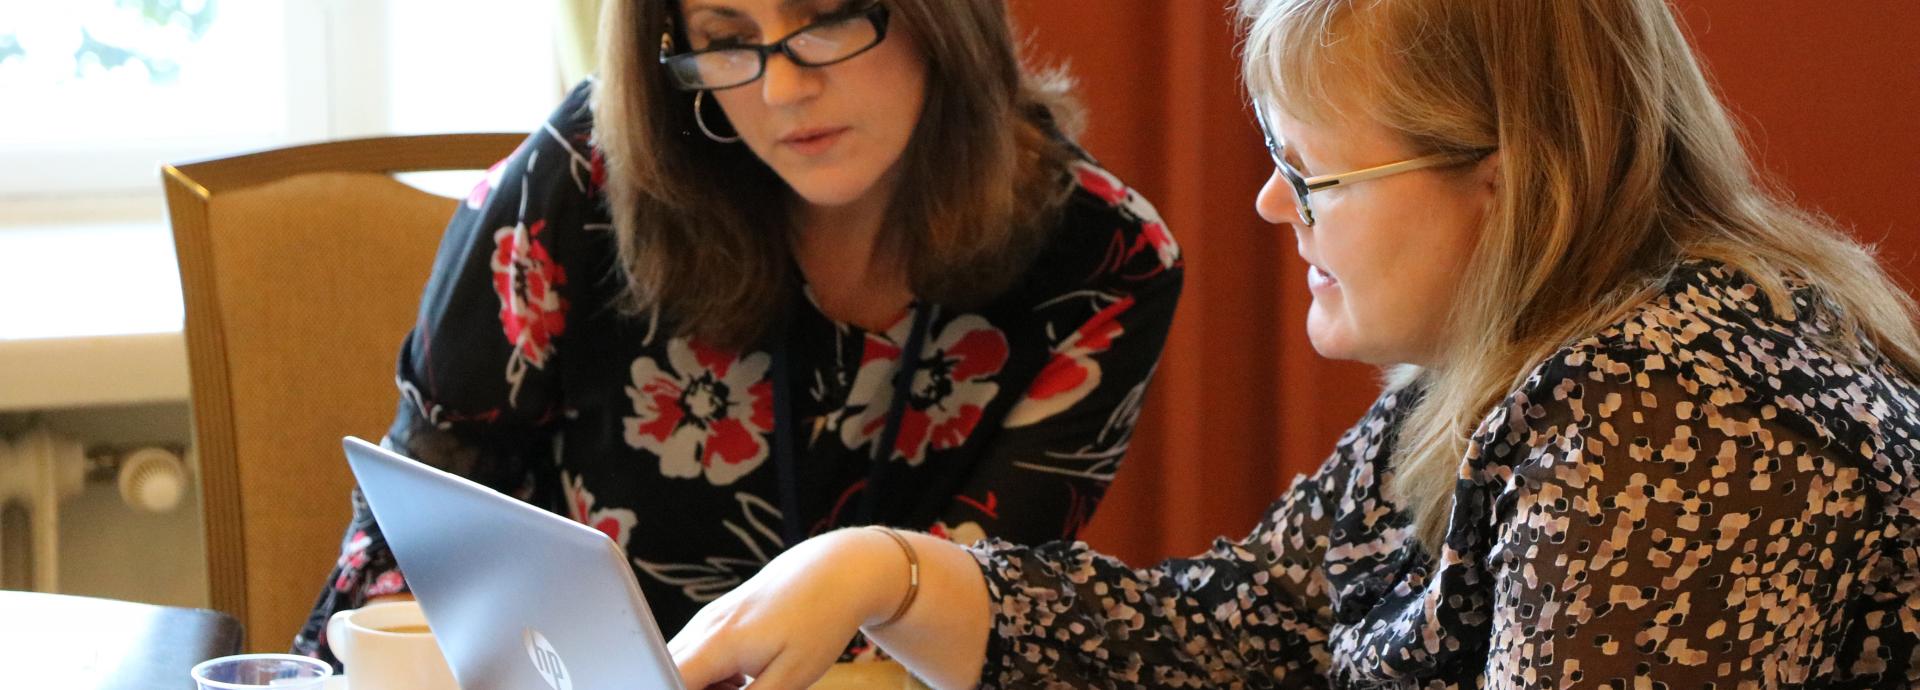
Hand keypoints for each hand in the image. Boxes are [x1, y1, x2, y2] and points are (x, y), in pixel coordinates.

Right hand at [670, 529, 902, 689]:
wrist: (834, 573)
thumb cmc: (819, 621)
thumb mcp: (792, 677)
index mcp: (719, 642)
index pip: (669, 680)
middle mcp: (704, 627)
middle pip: (672, 674)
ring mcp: (708, 620)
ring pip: (684, 667)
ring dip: (706, 687)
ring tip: (745, 685)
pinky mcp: (716, 620)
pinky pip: (698, 656)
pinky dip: (713, 675)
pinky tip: (744, 676)